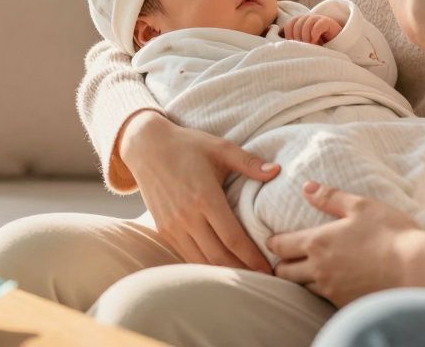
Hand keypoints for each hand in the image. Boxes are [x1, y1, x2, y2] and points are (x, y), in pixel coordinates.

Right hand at [119, 111, 280, 273]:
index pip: (233, 238)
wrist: (147, 147)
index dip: (253, 257)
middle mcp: (187, 217)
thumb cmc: (187, 146)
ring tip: (245, 277)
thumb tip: (277, 171)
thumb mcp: (220, 148)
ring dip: (223, 272)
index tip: (269, 268)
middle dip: (243, 271)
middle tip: (263, 279)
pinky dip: (205, 265)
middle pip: (218, 257)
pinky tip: (221, 267)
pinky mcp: (163, 230)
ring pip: (201, 261)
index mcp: (205, 197)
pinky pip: (187, 255)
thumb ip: (249, 162)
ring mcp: (172, 226)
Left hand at [267, 181, 424, 306]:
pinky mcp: (345, 304)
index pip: (281, 246)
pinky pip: (324, 299)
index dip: (273, 243)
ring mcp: (332, 291)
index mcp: (317, 243)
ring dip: (300, 280)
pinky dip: (321, 291)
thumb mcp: (361, 206)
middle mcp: (319, 270)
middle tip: (284, 259)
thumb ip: (330, 197)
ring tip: (305, 272)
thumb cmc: (390, 233)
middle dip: (281, 265)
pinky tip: (330, 285)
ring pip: (302, 288)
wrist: (416, 270)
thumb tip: (307, 188)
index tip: (272, 241)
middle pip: (285, 273)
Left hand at [281, 14, 342, 44]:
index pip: (289, 24)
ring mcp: (317, 19)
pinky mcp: (327, 22)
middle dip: (298, 37)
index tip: (294, 45)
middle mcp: (307, 18)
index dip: (289, 35)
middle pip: (297, 24)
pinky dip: (314, 33)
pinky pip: (318, 24)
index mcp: (299, 22)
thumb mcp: (301, 43)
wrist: (335, 42)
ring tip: (310, 44)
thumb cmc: (316, 44)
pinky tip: (315, 40)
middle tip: (303, 46)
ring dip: (306, 36)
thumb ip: (291, 40)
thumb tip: (277, 39)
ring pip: (306, 23)